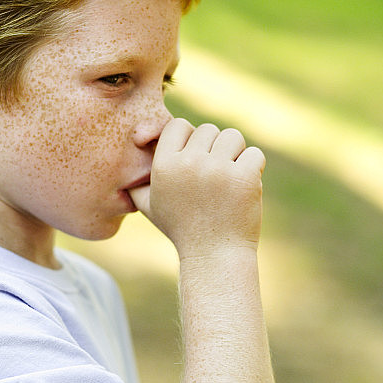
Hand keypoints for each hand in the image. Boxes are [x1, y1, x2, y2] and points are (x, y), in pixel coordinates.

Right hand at [128, 118, 264, 256]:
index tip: (195, 158)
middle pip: (208, 129)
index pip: (178, 125)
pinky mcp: (243, 178)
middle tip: (215, 175)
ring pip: (233, 137)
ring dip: (236, 153)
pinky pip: (254, 154)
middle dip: (214, 148)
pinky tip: (244, 187)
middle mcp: (188, 163)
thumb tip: (128, 166)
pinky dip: (254, 168)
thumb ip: (137, 184)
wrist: (213, 257)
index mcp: (163, 165)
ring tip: (230, 177)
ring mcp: (217, 170)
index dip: (189, 138)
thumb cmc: (182, 229)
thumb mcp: (150, 207)